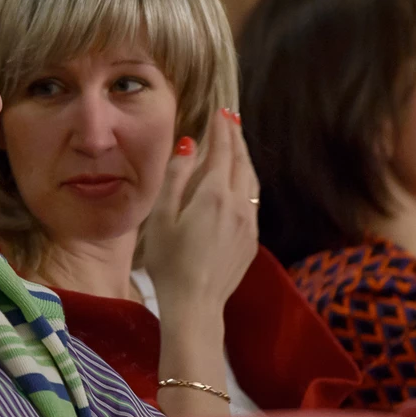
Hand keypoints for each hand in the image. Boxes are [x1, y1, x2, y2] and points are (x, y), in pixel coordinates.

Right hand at [141, 109, 258, 312]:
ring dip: (244, 158)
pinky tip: (240, 182)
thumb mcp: (163, 216)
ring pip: (252, 181)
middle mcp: (238, 204)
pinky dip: (247, 181)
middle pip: (241, 162)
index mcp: (215, 194)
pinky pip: (252, 200)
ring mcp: (249, 223)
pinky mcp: (251, 240)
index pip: (222, 151)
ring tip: (237, 145)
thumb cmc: (170, 261)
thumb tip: (189, 145)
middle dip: (235, 138)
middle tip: (230, 119)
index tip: (220, 111)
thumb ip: (177, 177)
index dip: (221, 129)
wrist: (196, 304)